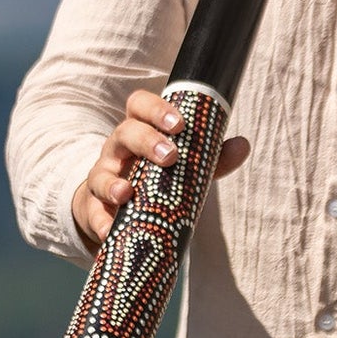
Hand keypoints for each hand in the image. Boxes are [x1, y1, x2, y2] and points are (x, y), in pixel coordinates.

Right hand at [71, 85, 250, 247]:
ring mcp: (102, 178)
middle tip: (170, 156)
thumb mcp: (181, 166)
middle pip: (124, 133)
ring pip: (101, 174)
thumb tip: (243, 145)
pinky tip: (112, 231)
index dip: (157, 109)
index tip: (179, 123)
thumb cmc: (151, 179)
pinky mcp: (93, 208)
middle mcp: (117, 150)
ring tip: (127, 194)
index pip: (140, 106)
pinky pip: (94, 213)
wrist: (112, 207)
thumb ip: (210, 156)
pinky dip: (102, 222)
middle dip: (146, 141)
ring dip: (113, 184)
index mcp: (139, 131)